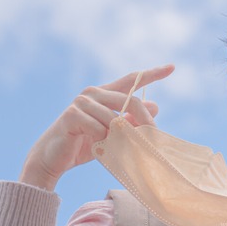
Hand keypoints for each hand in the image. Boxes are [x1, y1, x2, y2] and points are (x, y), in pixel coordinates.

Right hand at [19, 65, 172, 189]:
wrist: (54, 158)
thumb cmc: (85, 144)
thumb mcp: (114, 132)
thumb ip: (131, 119)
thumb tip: (156, 105)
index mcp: (104, 94)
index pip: (131, 80)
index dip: (152, 74)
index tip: (172, 67)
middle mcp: (92, 93)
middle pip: (131, 101)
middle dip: (145, 121)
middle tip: (153, 136)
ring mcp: (81, 102)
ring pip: (115, 119)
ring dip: (120, 137)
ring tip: (113, 147)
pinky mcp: (71, 115)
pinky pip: (99, 129)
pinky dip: (102, 141)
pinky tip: (95, 146)